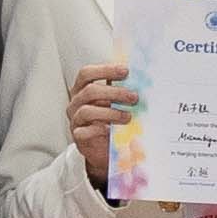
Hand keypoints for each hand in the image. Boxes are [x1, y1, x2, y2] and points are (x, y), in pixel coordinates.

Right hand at [68, 57, 138, 177]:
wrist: (101, 147)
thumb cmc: (108, 120)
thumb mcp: (113, 103)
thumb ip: (120, 92)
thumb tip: (140, 80)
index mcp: (82, 89)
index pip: (87, 73)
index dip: (105, 70)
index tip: (125, 71)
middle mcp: (76, 102)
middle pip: (90, 91)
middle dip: (114, 92)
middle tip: (134, 97)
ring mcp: (75, 119)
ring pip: (87, 111)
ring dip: (111, 112)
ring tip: (128, 116)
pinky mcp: (78, 136)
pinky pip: (85, 132)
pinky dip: (100, 129)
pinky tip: (112, 129)